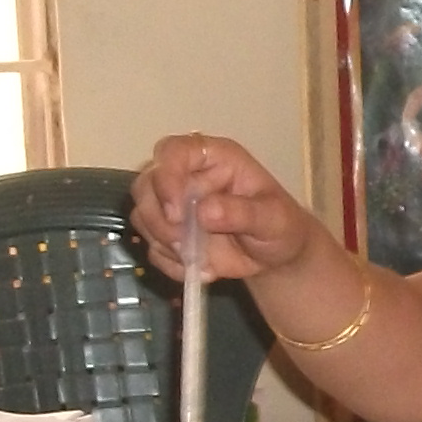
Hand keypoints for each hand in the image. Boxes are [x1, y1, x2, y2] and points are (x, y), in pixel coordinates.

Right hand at [133, 133, 322, 286]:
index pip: (173, 152)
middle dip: (159, 219)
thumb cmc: (279, 225)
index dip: (166, 178)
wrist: (275, 255)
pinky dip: (172, 264)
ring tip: (201, 260)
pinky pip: (152, 248)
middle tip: (184, 245)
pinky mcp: (168, 233)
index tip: (176, 214)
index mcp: (213, 158)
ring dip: (165, 243)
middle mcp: (187, 176)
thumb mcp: (273, 218)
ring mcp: (174, 205)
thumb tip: (206, 212)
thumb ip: (244, 212)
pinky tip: (202, 269)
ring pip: (142, 216)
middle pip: (146, 184)